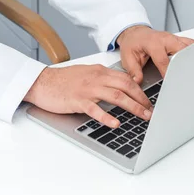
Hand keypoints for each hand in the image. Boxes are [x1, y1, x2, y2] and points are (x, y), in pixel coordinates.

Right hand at [24, 65, 152, 127]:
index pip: (126, 78)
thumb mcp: (86, 75)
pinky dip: (107, 116)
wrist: (42, 82)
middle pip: (126, 86)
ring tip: (143, 116)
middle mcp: (96, 78)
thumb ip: (102, 80)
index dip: (140, 90)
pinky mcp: (77, 100)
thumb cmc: (62, 81)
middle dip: (142, 99)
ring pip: (116, 96)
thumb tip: (119, 89)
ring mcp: (87, 89)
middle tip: (151, 110)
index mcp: (99, 71)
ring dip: (133, 107)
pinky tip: (115, 123)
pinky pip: (95, 109)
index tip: (148, 100)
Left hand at [117, 26, 193, 81]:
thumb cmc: (133, 43)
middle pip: (182, 52)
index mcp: (154, 43)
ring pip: (190, 47)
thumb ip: (134, 71)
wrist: (135, 33)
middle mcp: (166, 39)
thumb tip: (138, 82)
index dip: (168, 72)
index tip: (170, 82)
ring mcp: (174, 38)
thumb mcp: (128, 57)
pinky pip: (191, 44)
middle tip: (187, 77)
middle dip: (185, 65)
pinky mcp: (179, 40)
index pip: (164, 60)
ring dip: (193, 58)